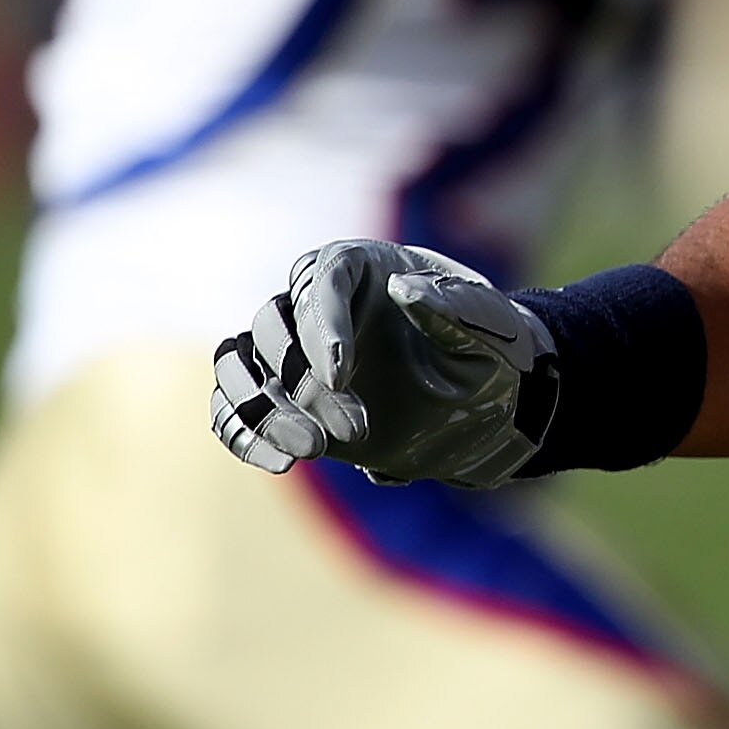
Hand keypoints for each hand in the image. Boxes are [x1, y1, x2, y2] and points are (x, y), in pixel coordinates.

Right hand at [211, 240, 560, 488]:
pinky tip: (280, 461)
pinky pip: (236, 409)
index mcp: (364, 266)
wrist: (488, 398)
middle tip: (355, 429)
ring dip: (263, 409)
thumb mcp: (490, 327)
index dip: (322, 326)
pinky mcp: (284, 398)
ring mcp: (295, 351)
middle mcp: (319, 303)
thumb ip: (452, 307)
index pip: (323, 278)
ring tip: (310, 449)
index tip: (340, 376)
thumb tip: (404, 289)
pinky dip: (246, 434)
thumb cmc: (491, 347)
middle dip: (302, 379)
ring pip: (241, 366)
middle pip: (274, 326)